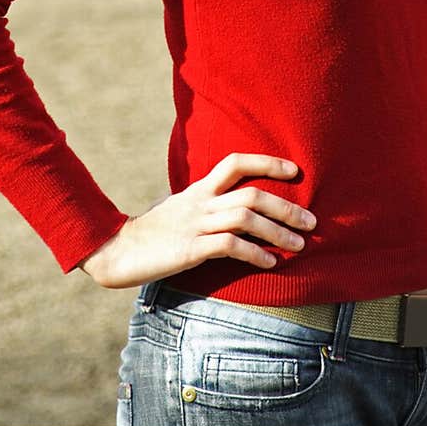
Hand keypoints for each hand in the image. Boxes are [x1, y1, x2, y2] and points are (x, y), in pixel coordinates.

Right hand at [78, 153, 315, 288]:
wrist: (115, 250)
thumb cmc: (150, 233)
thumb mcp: (179, 209)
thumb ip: (204, 205)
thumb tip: (231, 208)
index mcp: (198, 189)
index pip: (236, 162)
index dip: (267, 162)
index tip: (296, 170)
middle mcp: (200, 202)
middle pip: (251, 194)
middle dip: (286, 206)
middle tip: (311, 220)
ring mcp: (195, 224)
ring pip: (245, 218)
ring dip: (277, 231)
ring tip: (299, 244)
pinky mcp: (190, 249)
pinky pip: (230, 247)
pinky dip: (255, 254)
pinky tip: (270, 263)